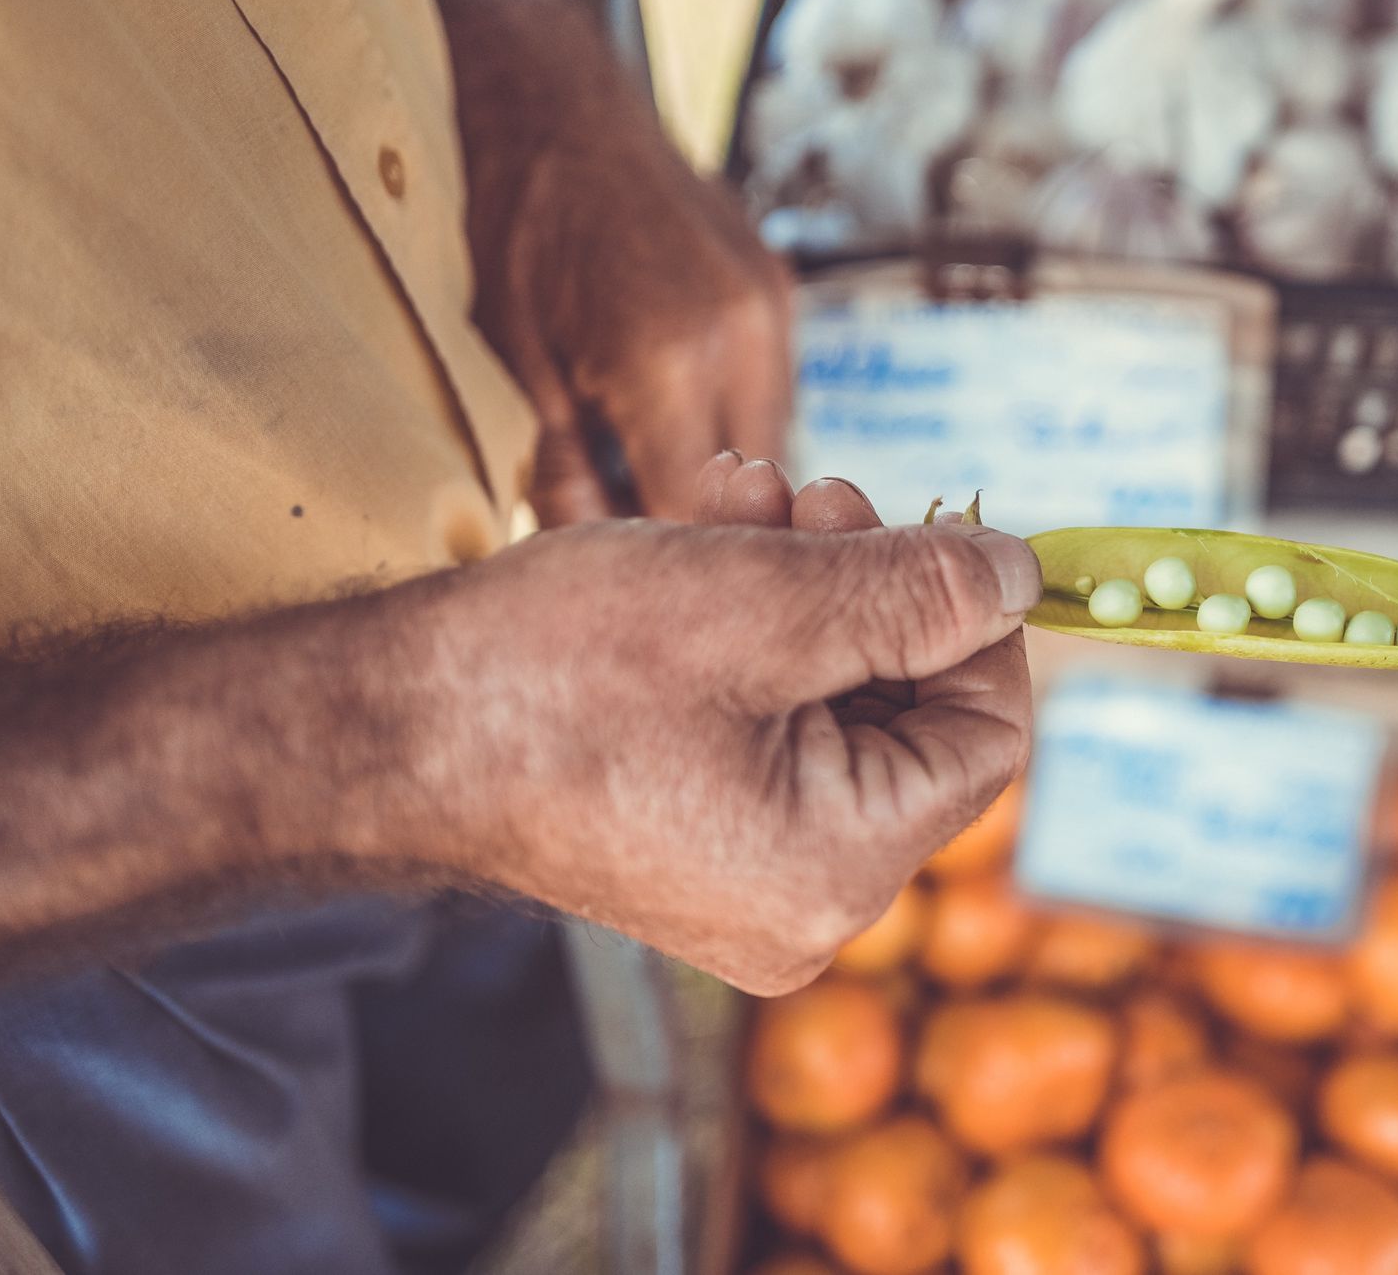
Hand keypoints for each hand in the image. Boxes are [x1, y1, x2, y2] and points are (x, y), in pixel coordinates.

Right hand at [406, 469, 1037, 993]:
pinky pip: (768, 731)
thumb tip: (1023, 576)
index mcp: (838, 869)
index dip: (978, 623)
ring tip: (745, 498)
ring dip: (808, 585)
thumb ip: (918, 592)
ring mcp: (742, 882)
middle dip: (873, 585)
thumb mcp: (764, 602)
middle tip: (817, 493)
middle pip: (907, 717)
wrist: (374, 727)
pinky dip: (755, 633)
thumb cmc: (552, 673)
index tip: (938, 530)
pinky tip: (711, 543)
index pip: (985, 738)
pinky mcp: (691, 842)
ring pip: (834, 706)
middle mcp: (802, 905)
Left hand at [427, 0, 793, 525]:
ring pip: (772, 449)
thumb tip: (587, 552)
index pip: (690, 519)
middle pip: (752, 496)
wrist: (551, 100)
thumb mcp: (508, 359)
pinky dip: (730, 424)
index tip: (631, 595)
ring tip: (653, 486)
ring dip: (725, 481)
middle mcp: (743, 338)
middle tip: (641, 555)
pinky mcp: (779, 290)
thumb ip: (560, 468)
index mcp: (667, 362)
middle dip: (701, 534)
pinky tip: (676, 421)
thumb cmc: (507, 223)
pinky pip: (771, 394)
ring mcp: (772, 308)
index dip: (661, 569)